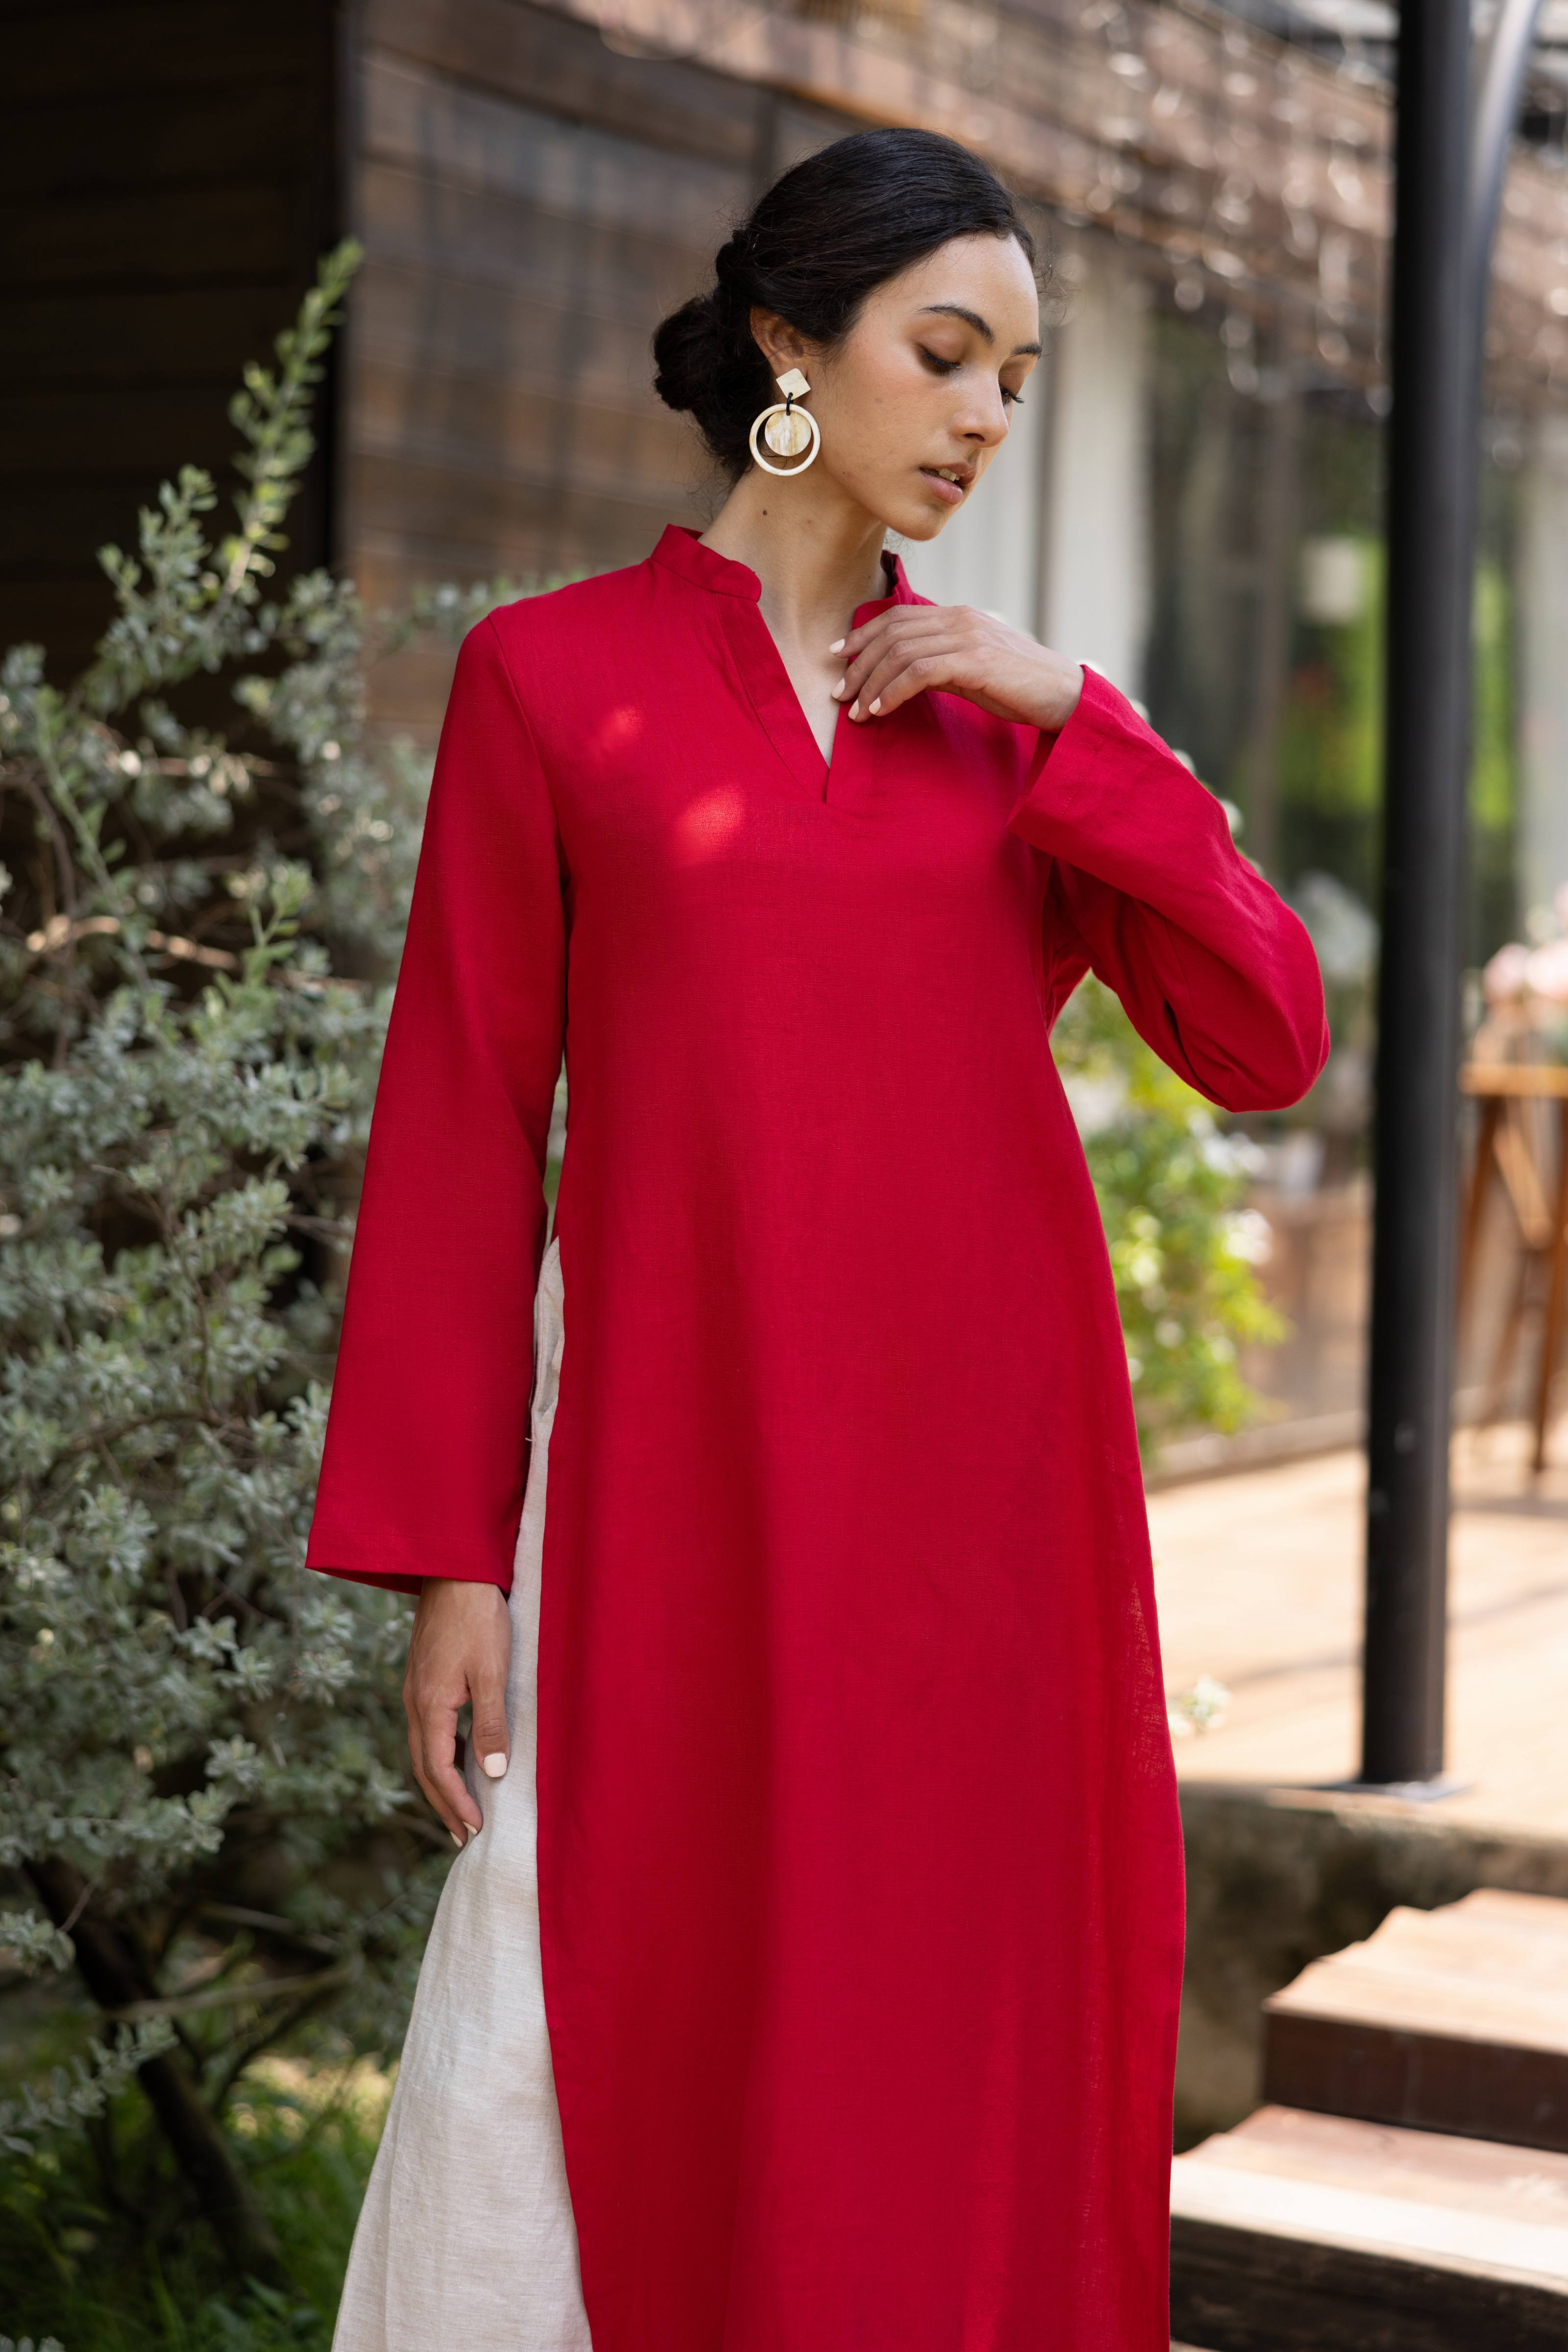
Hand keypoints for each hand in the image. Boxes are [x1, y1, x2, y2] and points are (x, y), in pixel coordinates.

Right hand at [403, 1578, 511, 1844]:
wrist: (454, 1568)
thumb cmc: (478, 1616)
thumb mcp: (492, 1671)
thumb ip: (491, 1723)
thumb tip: (492, 1774)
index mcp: (429, 1705)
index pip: (439, 1770)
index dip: (456, 1803)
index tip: (475, 1830)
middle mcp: (414, 1702)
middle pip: (424, 1767)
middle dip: (443, 1803)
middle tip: (463, 1835)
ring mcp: (415, 1688)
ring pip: (423, 1748)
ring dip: (439, 1781)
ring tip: (460, 1806)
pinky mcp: (422, 1676)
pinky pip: (427, 1728)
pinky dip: (440, 1753)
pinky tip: (460, 1755)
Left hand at [829, 604, 1083, 734]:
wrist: (1064, 696)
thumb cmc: (1018, 688)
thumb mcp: (970, 671)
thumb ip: (938, 665)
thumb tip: (901, 677)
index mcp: (958, 616)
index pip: (897, 617)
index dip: (862, 634)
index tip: (837, 656)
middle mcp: (960, 619)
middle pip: (892, 633)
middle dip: (858, 665)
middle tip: (839, 695)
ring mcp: (968, 637)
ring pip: (900, 652)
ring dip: (871, 684)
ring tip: (856, 713)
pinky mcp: (976, 661)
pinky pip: (920, 672)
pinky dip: (893, 691)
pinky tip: (881, 711)